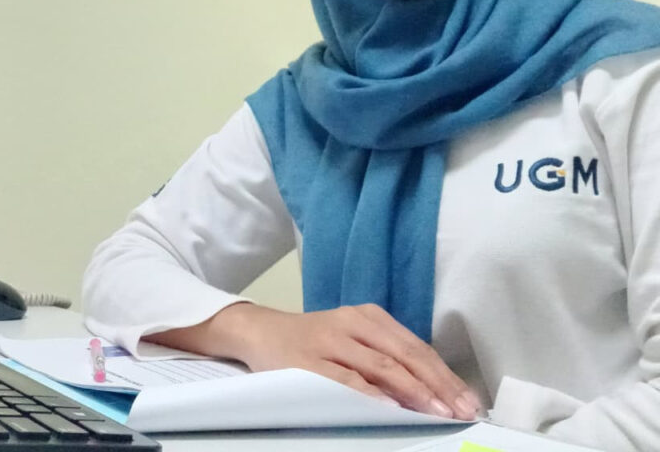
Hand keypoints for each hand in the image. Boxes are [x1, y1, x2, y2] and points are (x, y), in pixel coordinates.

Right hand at [147, 302, 479, 419]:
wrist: (260, 331)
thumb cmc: (312, 343)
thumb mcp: (352, 340)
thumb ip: (386, 359)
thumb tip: (432, 393)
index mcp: (369, 317)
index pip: (417, 347)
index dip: (445, 375)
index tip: (469, 400)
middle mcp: (353, 323)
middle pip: (405, 355)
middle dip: (437, 386)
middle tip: (461, 410)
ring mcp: (330, 340)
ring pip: (381, 365)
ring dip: (413, 391)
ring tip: (437, 411)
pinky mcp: (308, 360)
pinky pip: (344, 379)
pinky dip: (369, 393)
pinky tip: (389, 407)